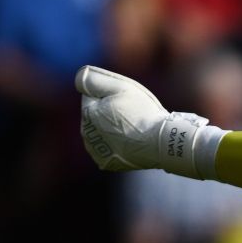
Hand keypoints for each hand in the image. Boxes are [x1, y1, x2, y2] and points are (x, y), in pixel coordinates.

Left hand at [75, 65, 215, 177]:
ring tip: (132, 130)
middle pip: (95, 116)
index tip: (126, 102)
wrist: (162, 143)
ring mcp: (96, 152)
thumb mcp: (120, 86)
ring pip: (100, 133)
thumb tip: (79, 79)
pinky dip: (116, 145)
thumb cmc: (143, 113)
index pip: (91, 97)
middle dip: (107, 113)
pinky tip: (130, 144)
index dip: (109, 96)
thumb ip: (94, 78)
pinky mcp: (106, 163)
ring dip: (111, 129)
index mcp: (87, 114)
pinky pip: (107, 149)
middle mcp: (87, 135)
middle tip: (132, 116)